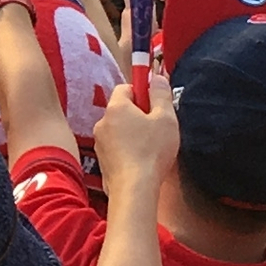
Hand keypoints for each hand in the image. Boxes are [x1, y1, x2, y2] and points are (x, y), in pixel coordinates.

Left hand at [92, 69, 178, 195]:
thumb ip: (161, 95)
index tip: (155, 104)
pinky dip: (127, 150)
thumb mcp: (165, 118)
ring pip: (118, 130)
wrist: (134, 188)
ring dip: (132, 133)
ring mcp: (99, 143)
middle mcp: (102, 122)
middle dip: (139, 114)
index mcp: (116, 107)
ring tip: (151, 147)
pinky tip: (142, 161)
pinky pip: (116, 148)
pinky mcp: (102, 161)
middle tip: (157, 127)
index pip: (125, 88)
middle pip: (121, 110)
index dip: (142, 92)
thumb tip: (157, 77)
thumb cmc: (152, 150)